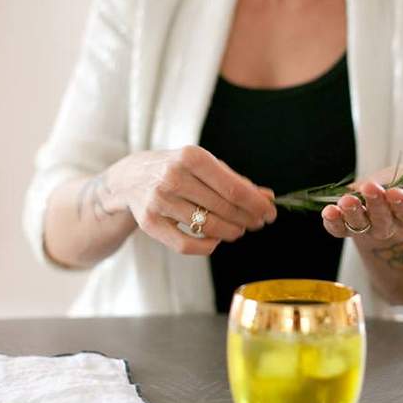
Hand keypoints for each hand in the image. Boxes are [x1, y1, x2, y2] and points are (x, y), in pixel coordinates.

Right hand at [103, 146, 275, 254]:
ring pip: (208, 228)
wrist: (132, 176)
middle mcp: (173, 177)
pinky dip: (207, 246)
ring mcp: (159, 201)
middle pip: (224, 209)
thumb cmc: (177, 169)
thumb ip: (235, 180)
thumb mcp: (204, 165)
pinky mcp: (150, 223)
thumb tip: (267, 198)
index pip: (234, 189)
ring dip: (231, 232)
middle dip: (248, 219)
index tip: (270, 213)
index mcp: (191, 157)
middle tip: (257, 223)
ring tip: (238, 230)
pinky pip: (187, 245)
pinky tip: (215, 239)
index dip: (256, 205)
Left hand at [321, 167, 402, 241]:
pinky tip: (328, 210)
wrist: (377, 199)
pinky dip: (332, 222)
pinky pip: (339, 229)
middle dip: (376, 204)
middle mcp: (388, 224)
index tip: (397, 192)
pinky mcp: (346, 227)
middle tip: (371, 187)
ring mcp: (366, 227)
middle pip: (383, 220)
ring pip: (360, 225)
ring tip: (346, 200)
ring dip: (353, 214)